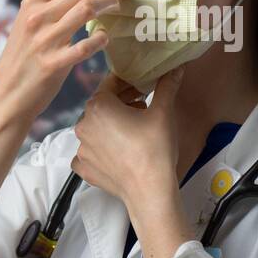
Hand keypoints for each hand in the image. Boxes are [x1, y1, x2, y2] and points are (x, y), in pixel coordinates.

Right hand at [0, 0, 129, 121]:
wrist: (7, 93)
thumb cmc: (25, 56)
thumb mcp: (31, 20)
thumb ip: (53, 2)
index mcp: (34, 0)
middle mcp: (37, 15)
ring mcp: (44, 39)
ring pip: (87, 8)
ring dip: (111, 4)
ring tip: (120, 8)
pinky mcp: (51, 64)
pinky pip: (84, 47)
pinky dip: (100, 39)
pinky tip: (106, 38)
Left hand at [72, 68, 193, 257]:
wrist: (149, 191)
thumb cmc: (155, 148)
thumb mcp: (163, 112)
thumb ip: (166, 85)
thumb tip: (177, 66)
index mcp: (98, 105)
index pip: (112, 84)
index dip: (129, 82)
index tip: (143, 87)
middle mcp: (82, 124)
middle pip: (102, 105)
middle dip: (122, 103)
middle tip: (144, 107)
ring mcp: (80, 148)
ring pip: (96, 128)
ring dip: (112, 125)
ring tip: (134, 131)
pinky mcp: (83, 168)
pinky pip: (90, 151)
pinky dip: (101, 148)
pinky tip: (118, 152)